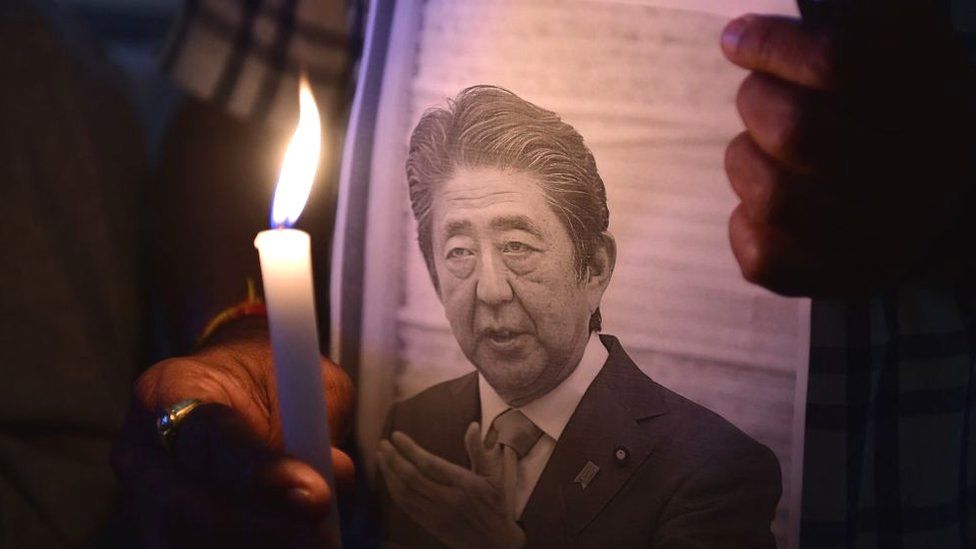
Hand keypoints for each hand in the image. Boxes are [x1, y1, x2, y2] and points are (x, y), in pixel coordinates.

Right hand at [111, 319, 353, 547]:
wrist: (232, 383)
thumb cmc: (269, 376)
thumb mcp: (301, 379)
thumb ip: (314, 422)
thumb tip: (335, 475)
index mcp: (171, 388)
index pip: (210, 438)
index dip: (262, 473)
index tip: (315, 494)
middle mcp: (141, 449)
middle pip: (183, 507)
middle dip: (258, 529)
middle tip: (318, 536)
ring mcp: (141, 498)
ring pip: (183, 542)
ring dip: (256, 545)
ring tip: (313, 543)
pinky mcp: (158, 530)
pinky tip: (290, 544)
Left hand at [377, 423, 525, 548]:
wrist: (494, 543)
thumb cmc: (495, 505)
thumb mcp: (493, 476)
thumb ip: (479, 451)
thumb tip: (473, 425)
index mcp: (463, 484)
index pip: (430, 464)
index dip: (410, 450)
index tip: (396, 436)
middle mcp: (447, 499)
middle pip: (412, 478)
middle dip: (394, 459)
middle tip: (383, 444)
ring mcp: (435, 513)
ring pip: (404, 493)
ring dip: (389, 474)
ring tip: (381, 457)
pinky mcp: (428, 524)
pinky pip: (405, 506)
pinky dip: (394, 490)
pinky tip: (389, 478)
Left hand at [721, 10, 975, 296]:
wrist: (945, 218)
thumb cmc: (901, 120)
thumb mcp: (904, 58)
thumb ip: (859, 28)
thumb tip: (761, 25)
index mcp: (940, 108)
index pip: (837, 64)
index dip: (773, 47)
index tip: (736, 39)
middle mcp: (921, 184)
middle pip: (797, 130)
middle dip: (755, 102)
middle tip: (757, 96)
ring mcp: (882, 244)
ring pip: (771, 194)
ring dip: (744, 160)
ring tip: (760, 150)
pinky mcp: (837, 283)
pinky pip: (759, 252)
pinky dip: (744, 220)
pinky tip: (766, 204)